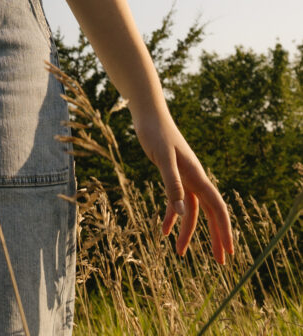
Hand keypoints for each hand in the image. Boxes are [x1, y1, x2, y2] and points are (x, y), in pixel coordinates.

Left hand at [132, 108, 233, 262]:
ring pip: (192, 210)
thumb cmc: (156, 132)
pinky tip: (164, 230)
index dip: (224, 230)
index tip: (229, 252)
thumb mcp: (163, 158)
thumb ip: (172, 184)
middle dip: (214, 237)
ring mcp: (184, 177)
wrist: (149, 114)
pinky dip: (172, 215)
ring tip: (179, 253)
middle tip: (220, 263)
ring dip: (188, 231)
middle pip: (209, 213)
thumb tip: (184, 213)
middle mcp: (194, 178)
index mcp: (197, 176)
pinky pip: (177, 200)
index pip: (217, 207)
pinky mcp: (172, 175)